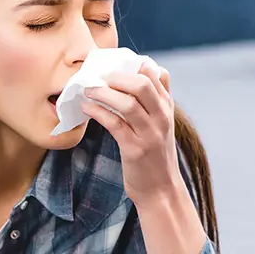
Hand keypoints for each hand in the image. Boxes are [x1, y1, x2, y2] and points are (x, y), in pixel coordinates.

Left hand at [82, 61, 180, 205]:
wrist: (161, 190)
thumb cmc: (155, 155)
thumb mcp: (162, 124)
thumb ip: (155, 101)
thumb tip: (144, 74)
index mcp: (167, 108)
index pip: (158, 75)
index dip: (135, 64)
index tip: (115, 63)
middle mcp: (162, 118)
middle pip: (143, 84)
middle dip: (117, 76)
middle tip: (99, 75)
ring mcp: (150, 134)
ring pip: (128, 104)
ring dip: (104, 93)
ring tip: (88, 89)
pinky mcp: (135, 150)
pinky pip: (115, 124)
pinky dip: (99, 112)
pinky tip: (87, 108)